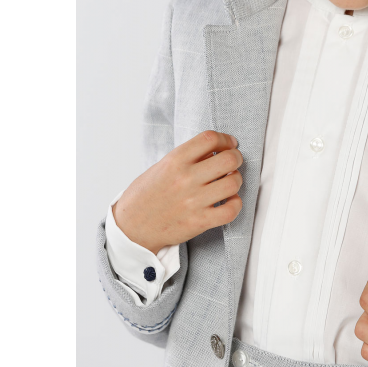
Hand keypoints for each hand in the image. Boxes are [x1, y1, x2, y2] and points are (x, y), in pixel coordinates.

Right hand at [112, 130, 242, 252]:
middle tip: (233, 161)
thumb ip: (187, 157)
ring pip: (233, 183)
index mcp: (174, 161)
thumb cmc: (147, 195)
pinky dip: (236, 204)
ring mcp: (193, 201)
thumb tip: (215, 149)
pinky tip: (229, 201)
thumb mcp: (162, 167)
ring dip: (236, 180)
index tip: (228, 143)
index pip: (209, 139)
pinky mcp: (199, 222)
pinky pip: (231, 210)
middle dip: (236, 157)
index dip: (225, 139)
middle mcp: (185, 179)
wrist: (131, 227)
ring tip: (229, 181)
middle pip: (228, 159)